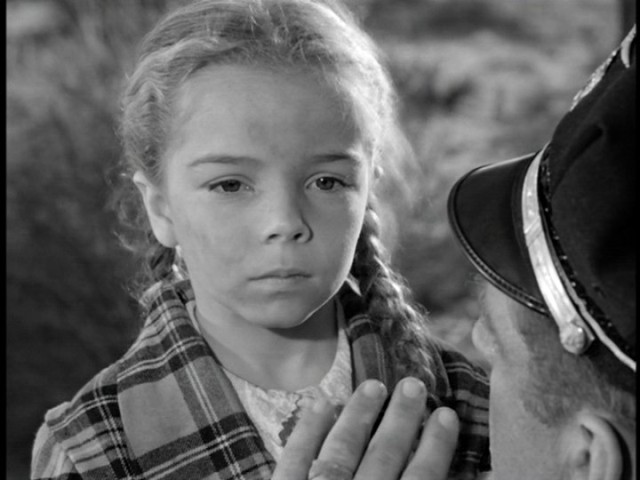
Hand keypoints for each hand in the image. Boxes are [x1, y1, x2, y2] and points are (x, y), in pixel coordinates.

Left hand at [273, 377, 460, 479]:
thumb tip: (473, 477)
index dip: (437, 447)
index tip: (448, 415)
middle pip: (383, 456)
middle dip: (401, 419)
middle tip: (415, 385)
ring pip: (341, 451)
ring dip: (360, 415)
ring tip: (375, 386)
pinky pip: (294, 460)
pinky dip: (308, 430)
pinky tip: (322, 403)